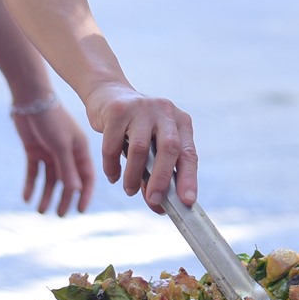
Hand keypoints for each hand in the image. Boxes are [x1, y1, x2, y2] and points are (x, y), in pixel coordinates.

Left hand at [12, 99, 95, 215]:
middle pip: (68, 180)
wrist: (31, 100)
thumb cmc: (51, 119)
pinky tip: (26, 198)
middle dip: (64, 198)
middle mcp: (67, 153)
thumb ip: (67, 168)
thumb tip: (75, 191)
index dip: (85, 194)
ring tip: (41, 211)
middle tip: (60, 216)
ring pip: (50, 179)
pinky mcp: (34, 151)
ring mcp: (50, 152)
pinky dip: (30, 185)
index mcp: (80, 150)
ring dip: (46, 195)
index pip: (86, 177)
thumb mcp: (61, 146)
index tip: (81, 211)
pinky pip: (33, 172)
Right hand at [82, 83, 198, 210]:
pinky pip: (113, 144)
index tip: (187, 201)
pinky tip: (112, 176)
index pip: (189, 153)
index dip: (189, 178)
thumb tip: (158, 206)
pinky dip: (112, 165)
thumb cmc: (134, 127)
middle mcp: (165, 111)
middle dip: (162, 179)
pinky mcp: (118, 110)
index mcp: (180, 121)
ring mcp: (142, 108)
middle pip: (169, 148)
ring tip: (129, 190)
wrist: (108, 93)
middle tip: (154, 201)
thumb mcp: (150, 145)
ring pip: (141, 148)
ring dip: (134, 176)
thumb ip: (155, 171)